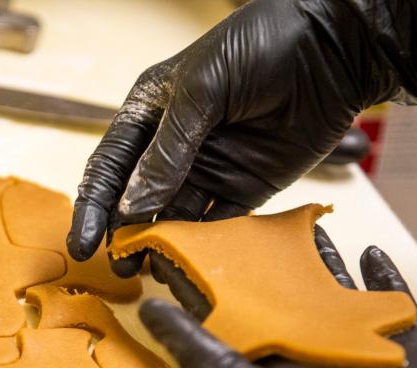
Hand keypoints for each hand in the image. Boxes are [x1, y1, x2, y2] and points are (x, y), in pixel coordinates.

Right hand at [67, 0, 416, 289]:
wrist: (333, 49)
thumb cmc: (261, 47)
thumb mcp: (203, 88)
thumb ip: (168, 148)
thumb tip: (132, 205)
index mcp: (149, 114)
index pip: (109, 167)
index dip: (93, 207)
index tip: (83, 245)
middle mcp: (172, 147)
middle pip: (135, 201)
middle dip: (124, 235)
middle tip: (121, 267)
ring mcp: (208, 171)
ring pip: (173, 219)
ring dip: (162, 246)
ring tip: (153, 272)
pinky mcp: (244, 190)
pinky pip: (216, 226)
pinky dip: (205, 247)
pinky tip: (194, 264)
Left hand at [139, 235, 416, 367]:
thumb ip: (198, 350)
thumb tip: (147, 310)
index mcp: (267, 363)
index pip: (221, 311)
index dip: (198, 279)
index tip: (178, 241)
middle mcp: (306, 351)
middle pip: (276, 294)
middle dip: (261, 260)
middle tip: (246, 219)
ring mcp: (356, 341)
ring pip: (331, 290)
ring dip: (318, 260)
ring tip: (304, 225)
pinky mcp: (401, 335)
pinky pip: (386, 297)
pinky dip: (379, 274)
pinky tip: (368, 249)